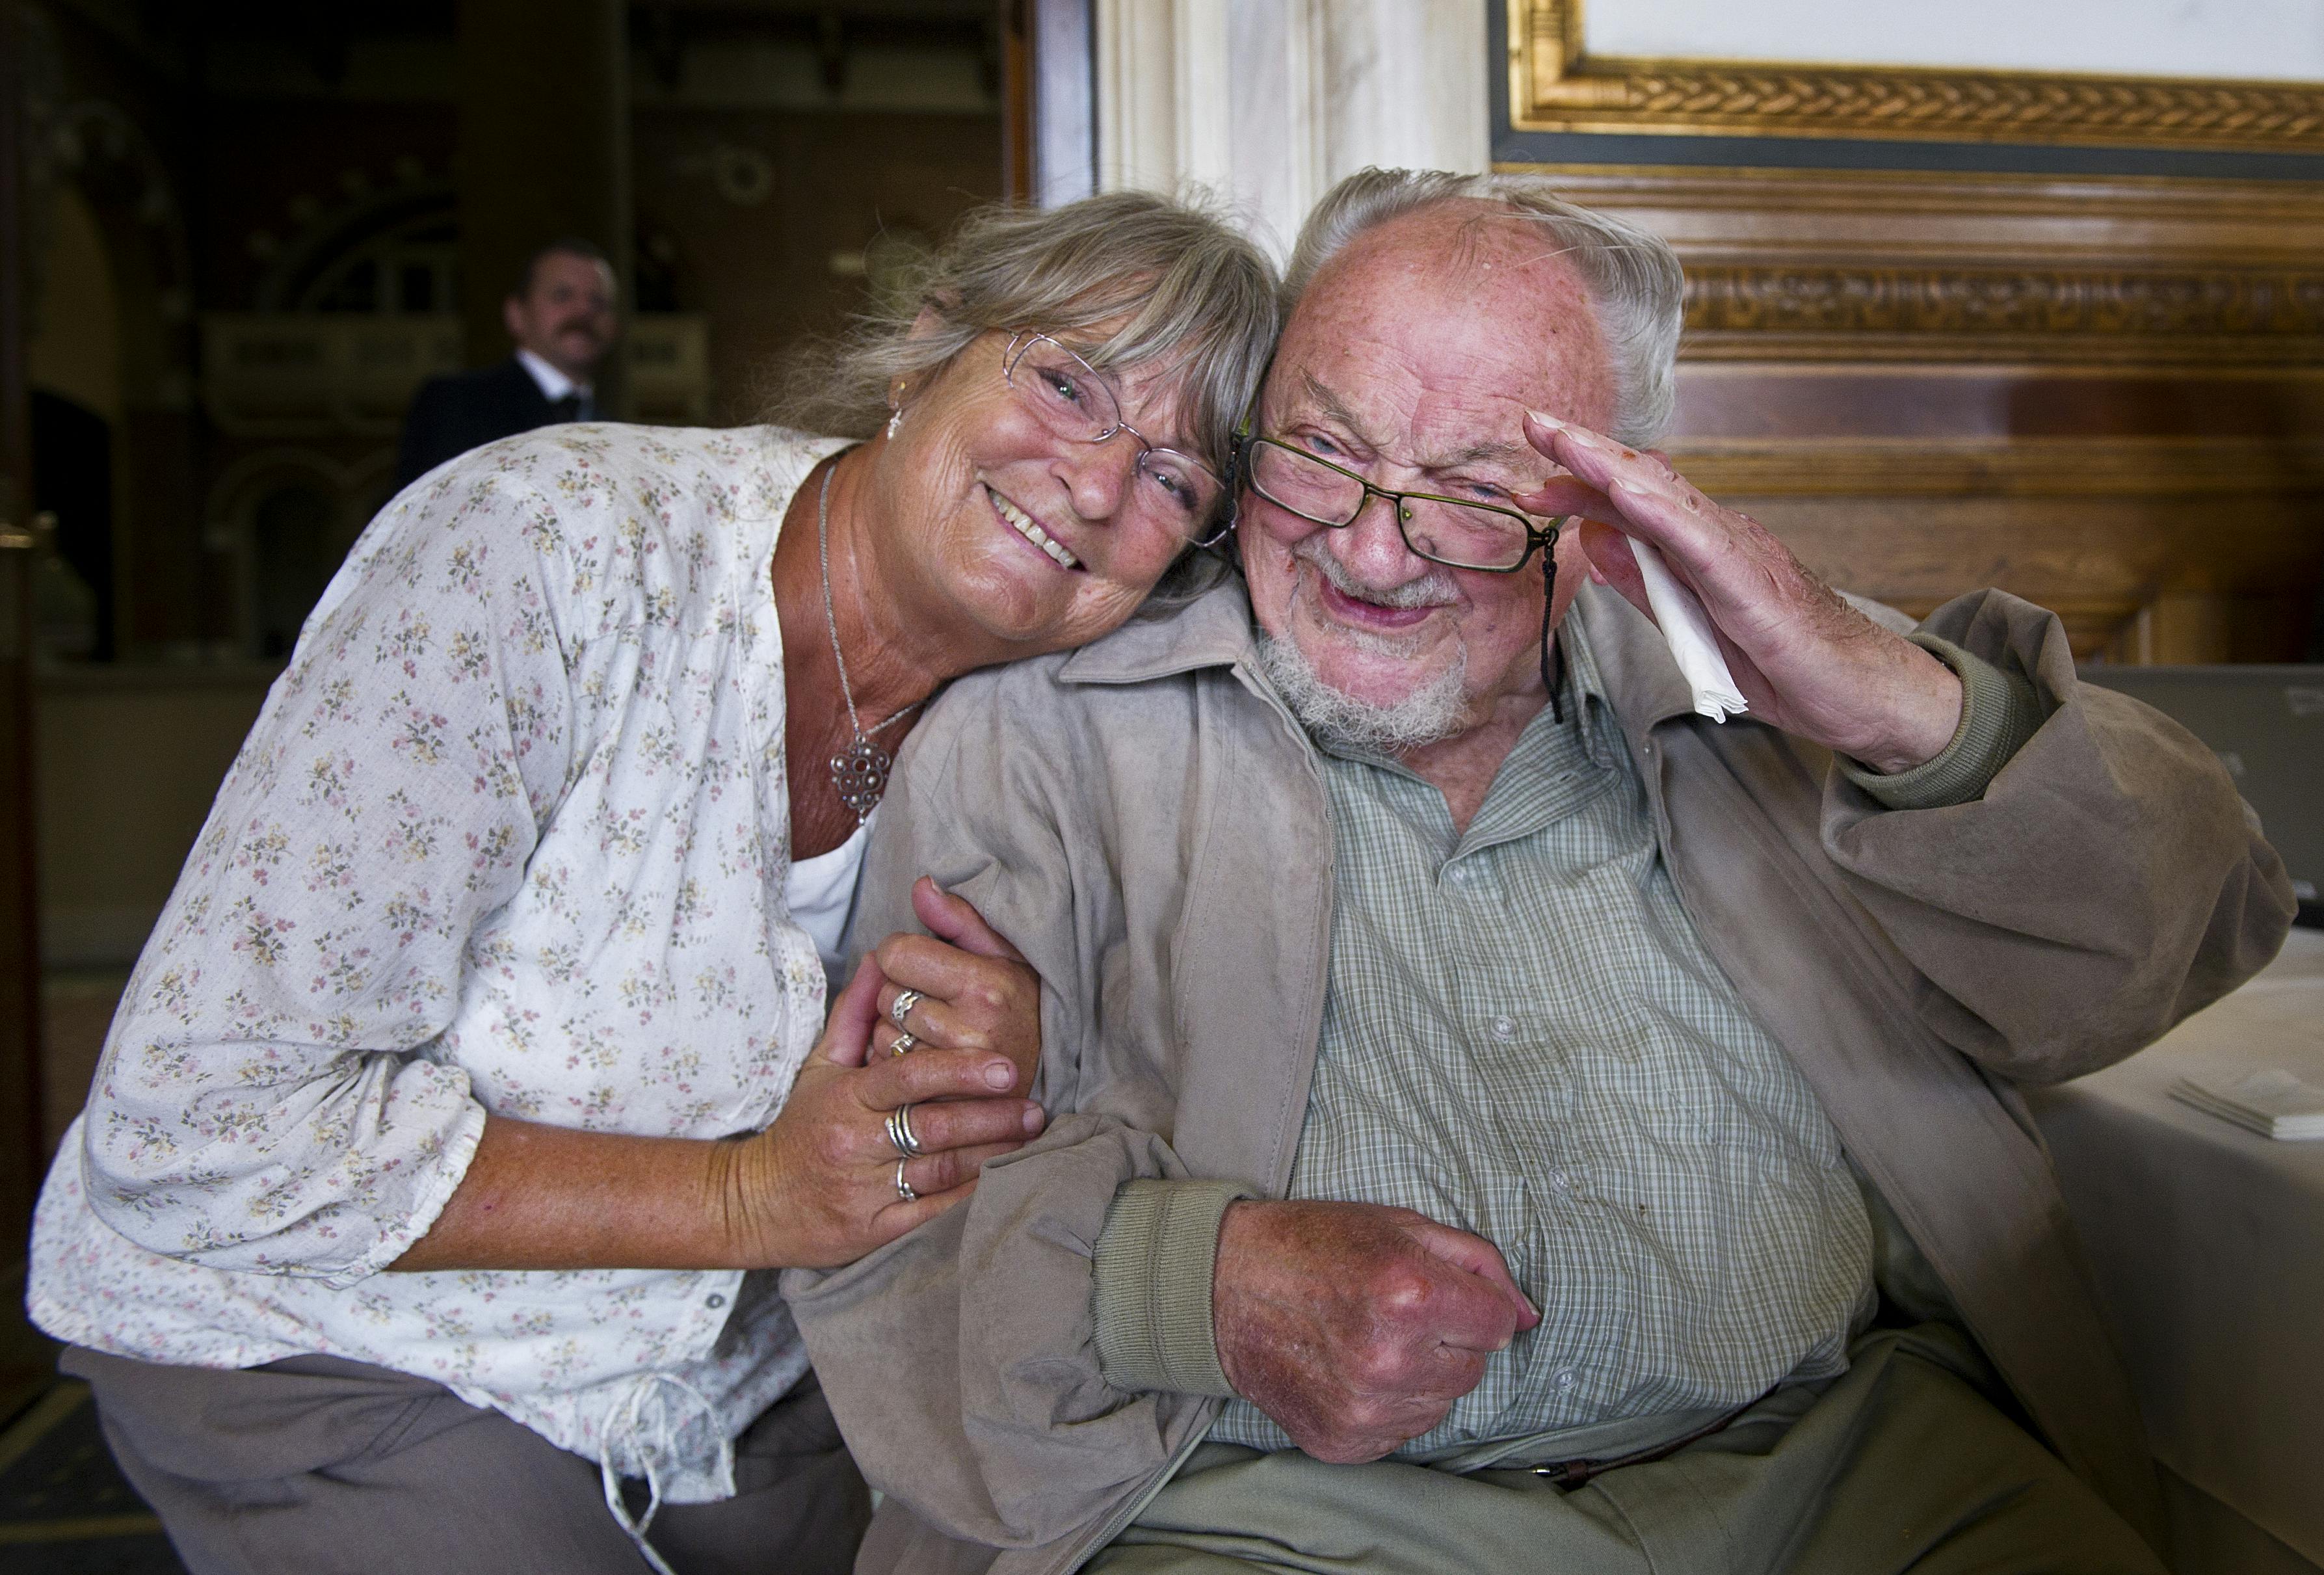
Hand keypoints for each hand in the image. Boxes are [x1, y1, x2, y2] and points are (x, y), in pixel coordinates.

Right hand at [719, 955, 1044, 1269]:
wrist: (757, 1202)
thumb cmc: (802, 1127)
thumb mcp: (820, 1067)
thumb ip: (855, 1015)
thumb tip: (880, 960)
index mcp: (846, 1098)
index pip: (907, 1078)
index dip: (957, 1071)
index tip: (1003, 1066)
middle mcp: (855, 1143)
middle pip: (933, 1127)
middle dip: (989, 1117)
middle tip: (1033, 1107)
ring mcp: (864, 1190)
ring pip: (938, 1171)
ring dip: (989, 1155)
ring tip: (1027, 1138)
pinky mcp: (873, 1230)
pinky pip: (929, 1215)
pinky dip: (967, 1200)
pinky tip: (999, 1183)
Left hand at [869, 878, 1042, 1095]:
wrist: (1047, 1076)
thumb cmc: (1022, 1006)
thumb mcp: (1004, 956)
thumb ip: (960, 919)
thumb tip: (921, 886)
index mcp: (984, 984)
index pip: (897, 953)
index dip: (901, 954)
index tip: (921, 963)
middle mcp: (970, 1027)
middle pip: (885, 992)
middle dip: (900, 992)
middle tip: (934, 1000)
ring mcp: (953, 1069)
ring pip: (882, 1032)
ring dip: (896, 1029)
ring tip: (933, 1031)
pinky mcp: (940, 1099)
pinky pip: (890, 1067)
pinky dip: (898, 1060)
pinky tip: (927, 1056)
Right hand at [1211, 1200, 1538, 1462]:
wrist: (1225, 1286)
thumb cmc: (1316, 1245)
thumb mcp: (1401, 1225)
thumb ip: (1480, 1264)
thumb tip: (1530, 1316)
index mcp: (1412, 1295)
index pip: (1500, 1325)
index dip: (1474, 1304)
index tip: (1439, 1293)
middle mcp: (1392, 1360)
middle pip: (1474, 1368)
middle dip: (1447, 1340)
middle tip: (1392, 1312)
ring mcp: (1365, 1409)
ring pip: (1440, 1404)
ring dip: (1419, 1376)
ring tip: (1367, 1340)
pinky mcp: (1343, 1442)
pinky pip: (1401, 1432)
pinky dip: (1386, 1405)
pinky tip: (1349, 1371)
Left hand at [1517, 412, 1961, 773]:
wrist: (1868, 695)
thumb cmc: (1787, 662)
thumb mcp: (1691, 625)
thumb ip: (1643, 584)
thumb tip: (1592, 540)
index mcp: (1702, 548)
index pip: (1633, 501)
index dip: (1581, 480)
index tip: (1531, 472)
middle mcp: (1721, 537)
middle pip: (1645, 483)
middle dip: (1586, 452)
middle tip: (1534, 423)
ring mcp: (1743, 557)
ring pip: (1669, 500)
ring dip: (1612, 468)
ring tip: (1565, 442)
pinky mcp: (1758, 590)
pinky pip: (1704, 545)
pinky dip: (1662, 515)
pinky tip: (1624, 494)